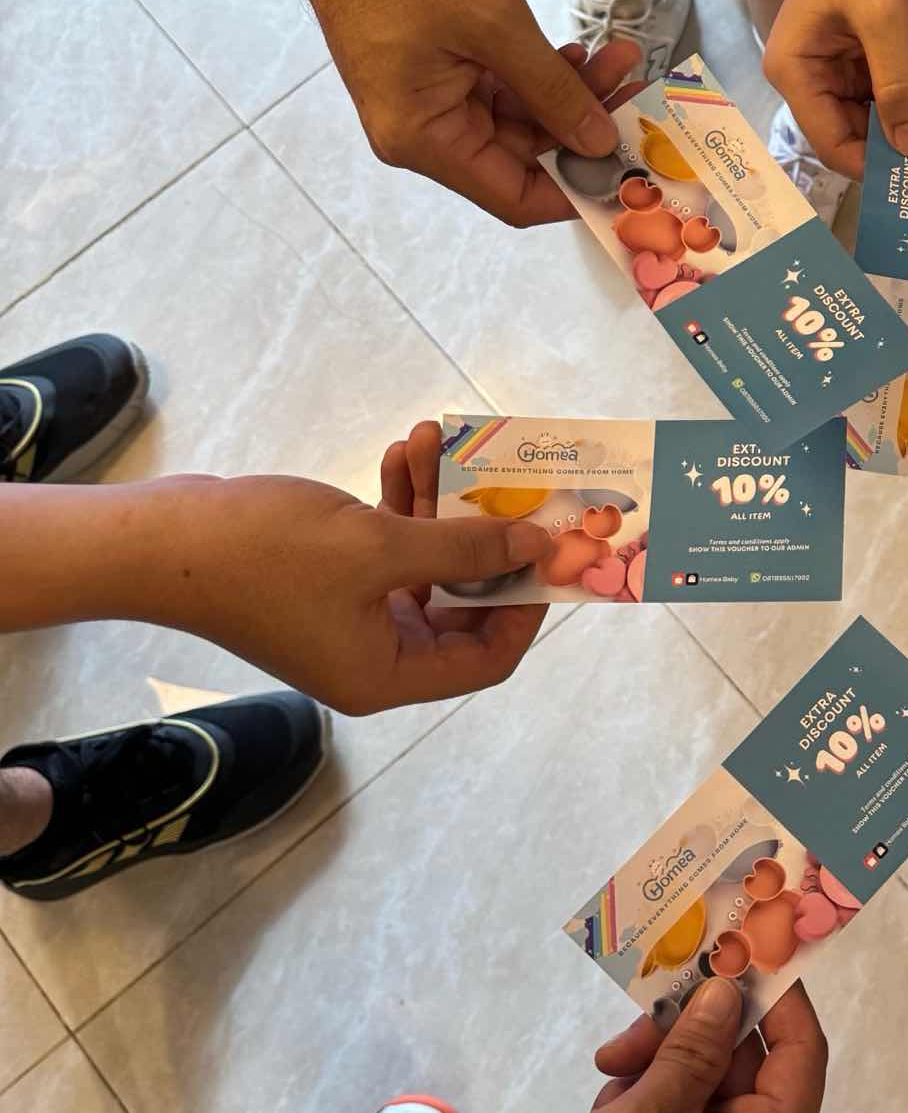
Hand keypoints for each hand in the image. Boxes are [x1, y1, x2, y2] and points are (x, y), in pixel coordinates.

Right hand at [129, 460, 547, 714]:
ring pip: (424, 562)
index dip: (524, 605)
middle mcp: (373, 656)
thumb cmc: (267, 555)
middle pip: (461, 604)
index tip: (546, 549)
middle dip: (481, 536)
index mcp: (389, 674)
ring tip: (440, 438)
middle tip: (505, 482)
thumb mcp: (381, 546)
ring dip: (436, 501)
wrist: (158, 539)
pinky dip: (399, 501)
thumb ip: (465, 548)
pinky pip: (385, 545)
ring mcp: (348, 619)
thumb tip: (536, 548)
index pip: (487, 657)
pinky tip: (403, 449)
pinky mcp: (325, 581)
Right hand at [293, 0, 644, 224]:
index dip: (577, 190)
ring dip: (570, 92)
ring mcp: (431, 103)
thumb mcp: (496, 26)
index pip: (516, 198)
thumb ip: (553, 91)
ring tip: (619, 56)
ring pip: (522, 121)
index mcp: (424, 139)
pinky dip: (541, 74)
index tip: (631, 169)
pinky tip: (579, 51)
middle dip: (584, 124)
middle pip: (525, 156)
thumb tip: (601, 143)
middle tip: (637, 86)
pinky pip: (504, 91)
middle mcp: (425, 134)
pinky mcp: (439, 72)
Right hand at [503, 980, 827, 1112]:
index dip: (776, 995)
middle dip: (689, 1038)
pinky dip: (648, 1111)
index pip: (801, 1050)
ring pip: (707, 1094)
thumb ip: (693, 1050)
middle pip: (746, 1067)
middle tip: (629, 1034)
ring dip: (659, 1074)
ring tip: (609, 1085)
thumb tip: (729, 993)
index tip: (739, 949)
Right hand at [763, 0, 907, 176]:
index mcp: (795, 73)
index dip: (874, 164)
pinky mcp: (854, 54)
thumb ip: (898, 88)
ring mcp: (830, 66)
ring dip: (905, 108)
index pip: (831, 144)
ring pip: (872, 116)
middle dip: (894, 132)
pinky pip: (881, 91)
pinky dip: (906, 88)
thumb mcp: (885, 21)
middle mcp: (806, 76)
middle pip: (852, 135)